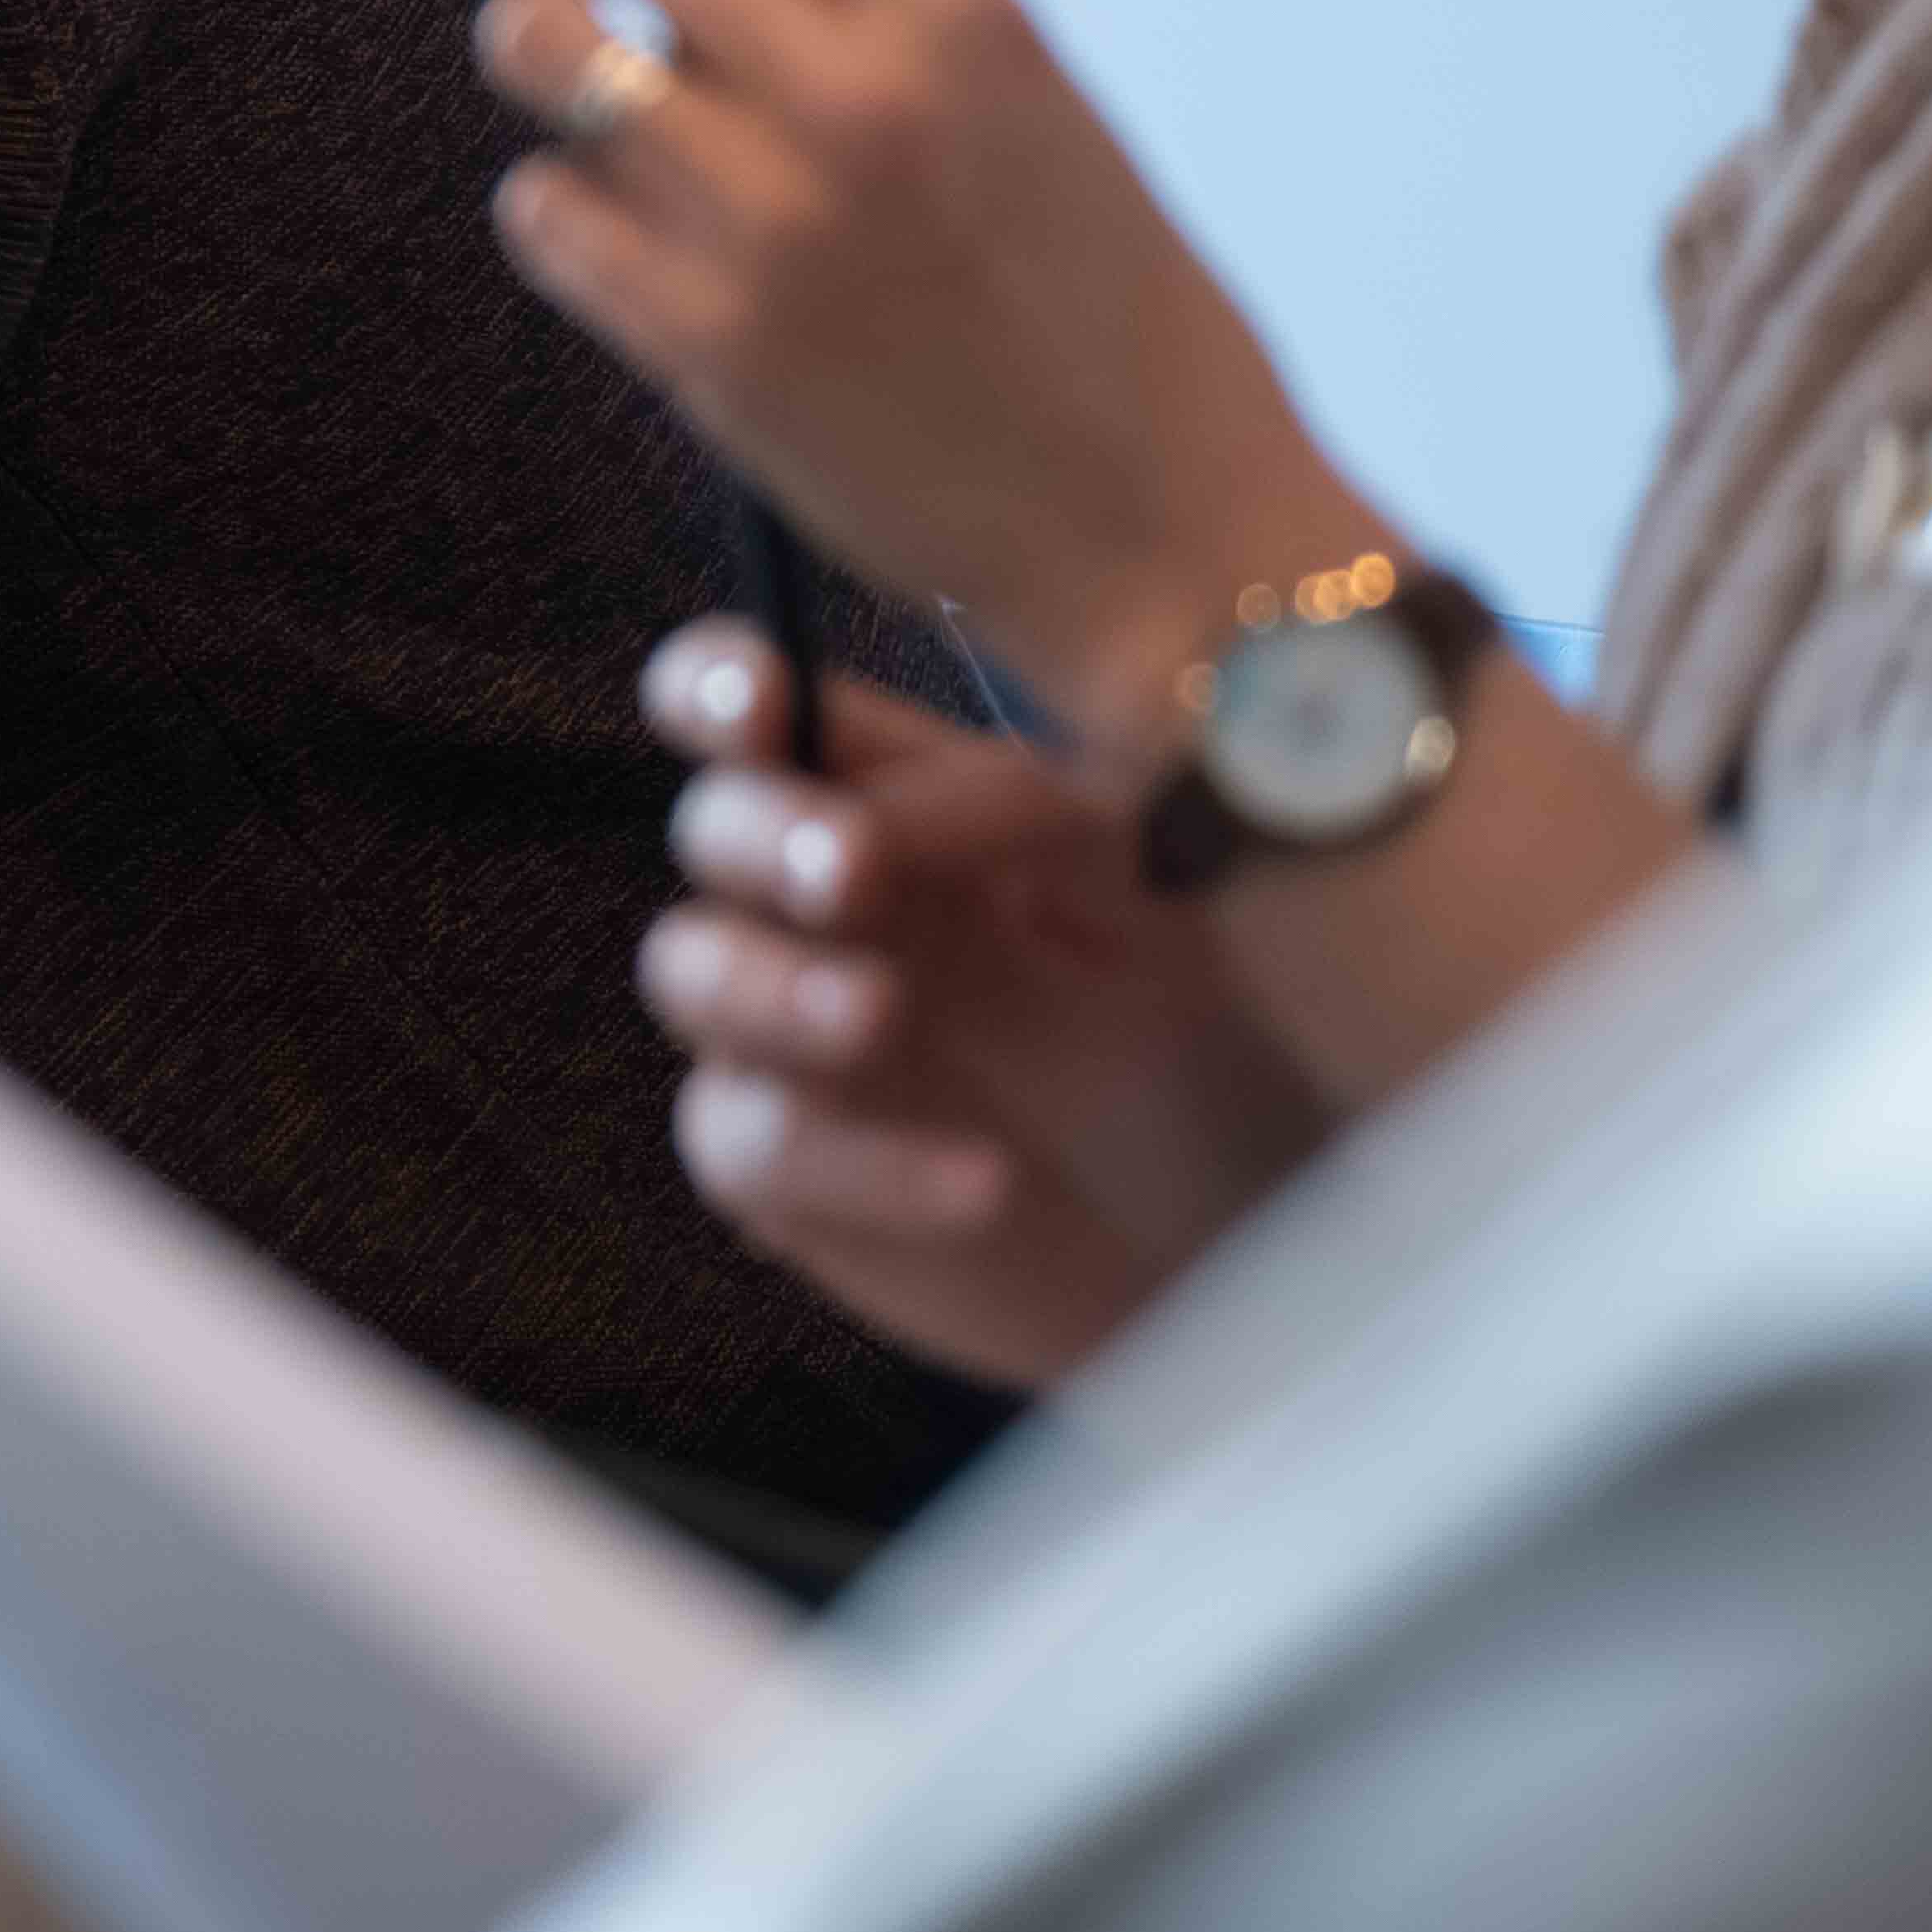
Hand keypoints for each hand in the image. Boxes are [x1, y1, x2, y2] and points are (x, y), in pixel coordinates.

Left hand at [473, 0, 1373, 731]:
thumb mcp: (1027, 103)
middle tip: (630, 4)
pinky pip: (538, 209)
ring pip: (540, 46)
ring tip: (627, 124)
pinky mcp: (701, 343)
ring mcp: (769, 218)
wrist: (1163, 537)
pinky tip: (640, 251)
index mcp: (963, 12)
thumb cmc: (1100, 308)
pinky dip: (567, 216)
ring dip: (558, 66)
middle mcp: (860, 92)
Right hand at [631, 616, 1331, 1388]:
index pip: (755, 710)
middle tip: (848, 872)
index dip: (720, 684)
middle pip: (710, 832)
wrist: (1242, 1247)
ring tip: (879, 1013)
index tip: (757, 699)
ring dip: (774, 983)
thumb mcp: (1145, 888)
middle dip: (761, 836)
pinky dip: (869, 1162)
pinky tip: (985, 1180)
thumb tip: (877, 813)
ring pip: (689, 973)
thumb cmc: (1201, 1039)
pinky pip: (762, 1144)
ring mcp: (785, 1039)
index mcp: (890, 808)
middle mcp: (815, 910)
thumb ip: (1014, 813)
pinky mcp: (788, 1175)